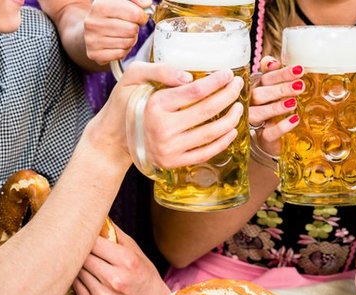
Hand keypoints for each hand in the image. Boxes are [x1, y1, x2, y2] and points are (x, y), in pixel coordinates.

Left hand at [73, 225, 170, 294]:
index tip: (87, 235)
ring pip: (78, 271)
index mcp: (127, 261)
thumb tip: (99, 219)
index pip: (94, 242)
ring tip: (91, 264)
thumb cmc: (146, 280)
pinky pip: (77, 286)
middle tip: (84, 248)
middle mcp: (115, 279)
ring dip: (81, 265)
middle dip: (83, 251)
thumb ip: (117, 236)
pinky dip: (80, 280)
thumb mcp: (138, 254)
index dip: (89, 237)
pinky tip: (90, 278)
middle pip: (83, 256)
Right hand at [84, 0, 151, 64]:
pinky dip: (123, 51)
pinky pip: (121, 54)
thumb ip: (134, 0)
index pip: (134, 13)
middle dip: (134, 29)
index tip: (140, 17)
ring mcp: (92, 39)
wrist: (90, 31)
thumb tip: (147, 4)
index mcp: (99, 6)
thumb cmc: (108, 16)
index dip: (142, 16)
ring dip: (130, 40)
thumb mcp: (119, 3)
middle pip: (132, 29)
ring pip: (127, 43)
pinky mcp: (94, 54)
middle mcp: (93, 23)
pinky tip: (118, 44)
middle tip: (129, 27)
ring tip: (123, 35)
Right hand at [92, 62, 244, 168]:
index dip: (216, 81)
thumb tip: (189, 77)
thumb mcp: (135, 76)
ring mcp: (169, 148)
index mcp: (155, 105)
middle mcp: (162, 128)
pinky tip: (231, 129)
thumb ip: (161, 71)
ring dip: (231, 119)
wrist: (116, 137)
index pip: (195, 91)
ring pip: (210, 133)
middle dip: (228, 96)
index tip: (228, 73)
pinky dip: (222, 141)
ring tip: (239, 107)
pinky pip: (205, 152)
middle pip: (207, 110)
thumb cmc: (128, 101)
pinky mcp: (173, 162)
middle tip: (238, 85)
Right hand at [249, 56, 303, 155]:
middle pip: (259, 94)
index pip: (265, 78)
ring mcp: (254, 123)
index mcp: (255, 89)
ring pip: (259, 113)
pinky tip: (294, 119)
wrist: (267, 139)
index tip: (299, 70)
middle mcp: (251, 104)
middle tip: (300, 86)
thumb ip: (272, 74)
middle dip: (280, 89)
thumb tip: (272, 62)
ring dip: (276, 107)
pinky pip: (268, 133)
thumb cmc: (269, 109)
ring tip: (293, 103)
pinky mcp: (262, 139)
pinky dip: (281, 127)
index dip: (280, 74)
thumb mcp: (271, 90)